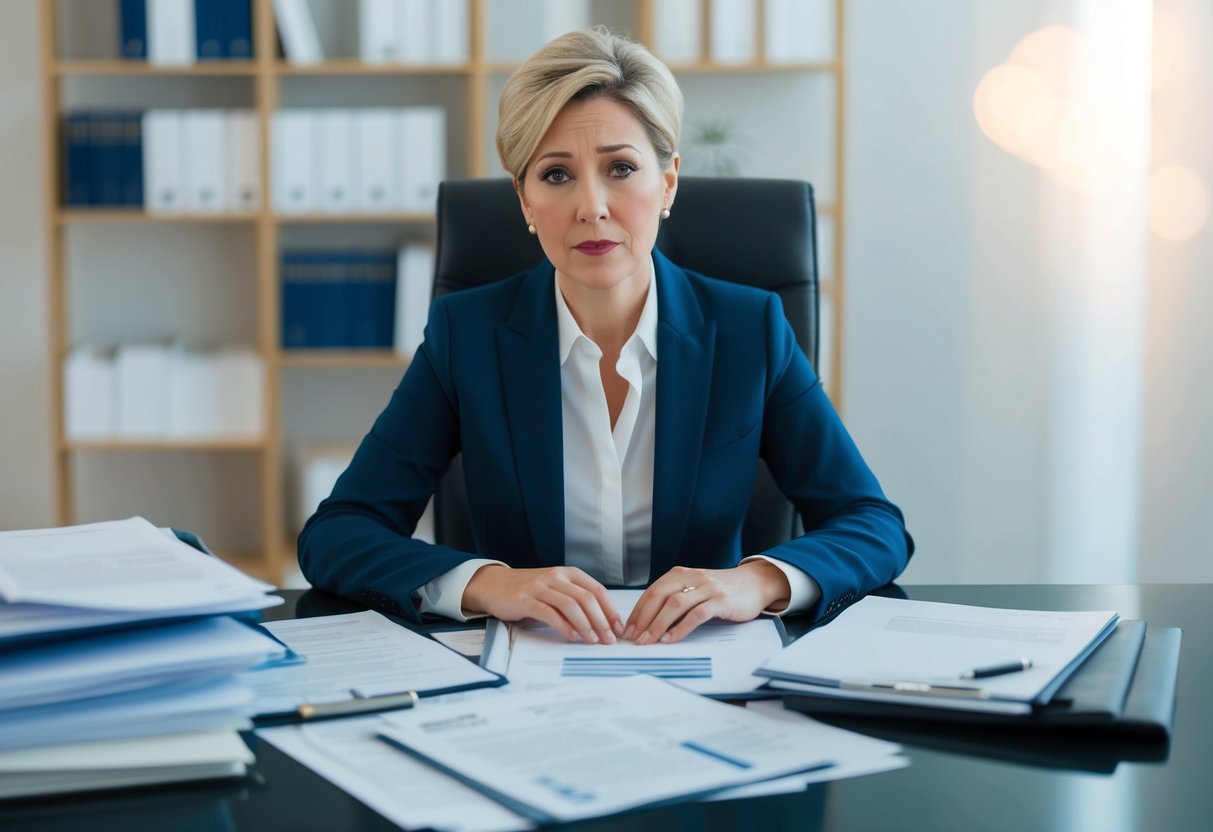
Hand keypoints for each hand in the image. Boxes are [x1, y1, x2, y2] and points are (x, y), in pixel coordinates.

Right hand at [463, 565, 622, 643]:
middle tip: (609, 640)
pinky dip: (564, 626)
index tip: (619, 628)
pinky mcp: (525, 599)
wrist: (494, 585)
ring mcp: (540, 586)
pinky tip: (572, 637)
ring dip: (586, 625)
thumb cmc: (529, 591)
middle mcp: (556, 576)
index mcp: (568, 573)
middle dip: (602, 621)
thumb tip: (603, 623)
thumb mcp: (556, 590)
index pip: (597, 590)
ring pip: (570, 605)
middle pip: (586, 598)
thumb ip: (575, 601)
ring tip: (593, 641)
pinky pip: (550, 613)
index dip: (610, 610)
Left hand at [623, 562, 790, 644]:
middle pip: (659, 596)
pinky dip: (681, 628)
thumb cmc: (721, 590)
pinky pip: (697, 614)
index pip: (652, 591)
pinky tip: (671, 639)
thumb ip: (676, 598)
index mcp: (681, 573)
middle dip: (643, 618)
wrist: (755, 583)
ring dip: (658, 625)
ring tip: (648, 641)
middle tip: (633, 638)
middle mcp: (692, 577)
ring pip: (675, 605)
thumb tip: (649, 621)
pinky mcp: (721, 600)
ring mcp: (707, 587)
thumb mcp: (695, 588)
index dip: (638, 610)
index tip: (627, 629)